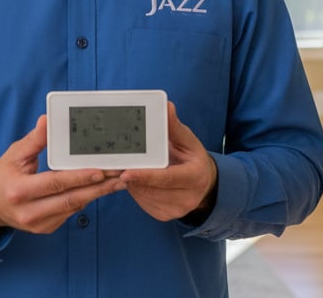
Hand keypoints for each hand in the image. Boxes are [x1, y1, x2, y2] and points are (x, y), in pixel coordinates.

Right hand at [0, 115, 125, 233]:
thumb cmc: (4, 175)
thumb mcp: (14, 154)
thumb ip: (34, 140)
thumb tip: (48, 120)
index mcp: (19, 191)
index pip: (55, 183)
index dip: (79, 177)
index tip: (101, 170)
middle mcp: (28, 212)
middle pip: (70, 199)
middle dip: (98, 187)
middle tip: (120, 176)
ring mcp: (38, 224)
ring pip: (74, 208)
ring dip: (97, 194)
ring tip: (117, 182)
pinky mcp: (46, 229)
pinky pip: (70, 213)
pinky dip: (85, 199)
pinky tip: (99, 189)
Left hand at [119, 103, 217, 222]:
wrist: (205, 184)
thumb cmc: (192, 158)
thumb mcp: (187, 141)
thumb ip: (173, 126)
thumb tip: (166, 106)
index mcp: (195, 177)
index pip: (167, 178)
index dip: (145, 176)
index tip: (126, 172)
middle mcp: (188, 198)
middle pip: (151, 188)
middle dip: (132, 176)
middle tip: (117, 163)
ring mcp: (176, 210)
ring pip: (143, 195)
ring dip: (132, 182)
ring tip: (132, 168)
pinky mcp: (164, 215)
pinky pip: (142, 202)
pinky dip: (136, 189)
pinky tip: (138, 180)